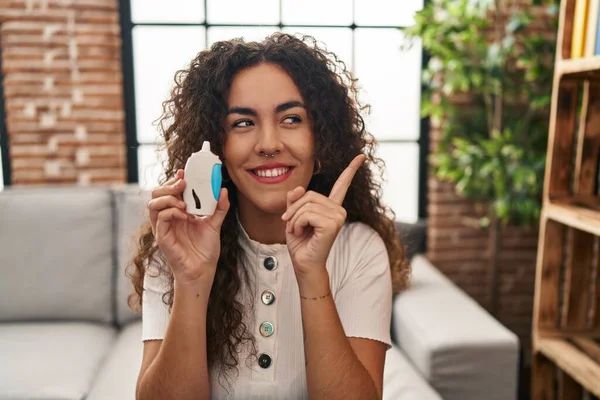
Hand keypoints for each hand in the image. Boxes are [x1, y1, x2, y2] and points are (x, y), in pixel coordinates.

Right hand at [148, 169, 229, 283]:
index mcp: (177, 213)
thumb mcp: (214, 224)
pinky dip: (171, 212)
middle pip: (156, 194)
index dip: (174, 180)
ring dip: (168, 198)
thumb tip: (222, 190)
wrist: (203, 271)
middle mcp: (167, 219)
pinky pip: (160, 218)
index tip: (185, 172)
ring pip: (153, 204)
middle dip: (168, 185)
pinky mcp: (162, 237)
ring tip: (184, 202)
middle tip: (183, 183)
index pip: (168, 191)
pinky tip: (184, 215)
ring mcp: (163, 228)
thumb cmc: (205, 250)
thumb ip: (219, 208)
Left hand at [282, 154, 365, 276]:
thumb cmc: (300, 243)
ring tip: (297, 230)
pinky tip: (301, 233)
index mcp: (331, 207)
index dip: (351, 169)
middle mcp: (338, 210)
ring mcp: (338, 216)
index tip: (362, 156)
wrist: (303, 264)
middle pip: (309, 194)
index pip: (342, 184)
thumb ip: (295, 201)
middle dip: (294, 209)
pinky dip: (298, 223)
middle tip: (290, 224)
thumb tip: (299, 189)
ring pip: (306, 205)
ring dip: (294, 219)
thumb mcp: (293, 217)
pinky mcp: (333, 223)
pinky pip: (307, 213)